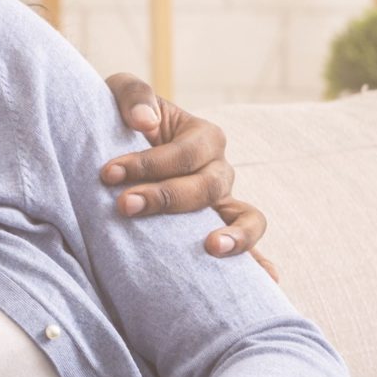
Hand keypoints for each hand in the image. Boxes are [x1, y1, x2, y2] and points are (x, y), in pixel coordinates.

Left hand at [98, 72, 277, 281]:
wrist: (117, 148)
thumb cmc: (122, 121)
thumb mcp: (121, 92)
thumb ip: (134, 96)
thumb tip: (145, 122)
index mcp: (203, 136)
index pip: (184, 153)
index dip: (148, 163)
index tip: (108, 173)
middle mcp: (219, 170)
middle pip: (208, 187)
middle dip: (166, 197)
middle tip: (125, 205)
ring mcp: (223, 203)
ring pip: (244, 217)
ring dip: (233, 234)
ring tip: (212, 248)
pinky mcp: (217, 230)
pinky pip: (248, 247)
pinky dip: (260, 263)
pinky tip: (268, 283)